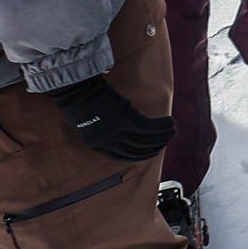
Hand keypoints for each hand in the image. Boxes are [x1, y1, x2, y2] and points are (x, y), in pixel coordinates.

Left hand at [48, 72, 174, 160]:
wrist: (75, 92)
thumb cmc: (78, 101)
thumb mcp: (87, 121)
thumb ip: (101, 127)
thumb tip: (113, 125)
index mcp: (98, 145)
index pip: (122, 156)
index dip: (138, 155)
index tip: (149, 151)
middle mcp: (110, 142)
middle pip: (138, 151)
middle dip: (154, 148)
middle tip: (164, 142)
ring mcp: (119, 132)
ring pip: (147, 140)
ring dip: (163, 137)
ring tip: (172, 130)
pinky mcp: (128, 120)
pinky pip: (150, 128)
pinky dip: (163, 126)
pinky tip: (170, 122)